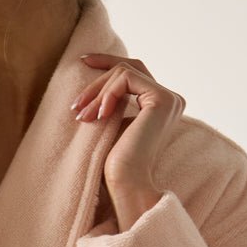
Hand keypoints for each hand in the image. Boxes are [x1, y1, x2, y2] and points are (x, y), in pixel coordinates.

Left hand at [72, 54, 184, 221]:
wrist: (125, 184)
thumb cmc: (114, 163)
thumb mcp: (112, 123)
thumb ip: (113, 101)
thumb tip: (97, 81)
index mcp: (160, 104)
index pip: (133, 72)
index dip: (108, 62)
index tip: (81, 62)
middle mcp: (171, 99)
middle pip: (129, 67)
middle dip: (98, 78)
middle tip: (75, 103)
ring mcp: (169, 98)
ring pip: (125, 72)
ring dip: (97, 92)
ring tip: (82, 116)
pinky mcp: (162, 100)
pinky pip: (127, 79)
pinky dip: (107, 93)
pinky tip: (98, 115)